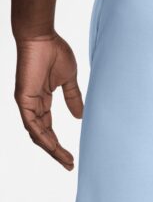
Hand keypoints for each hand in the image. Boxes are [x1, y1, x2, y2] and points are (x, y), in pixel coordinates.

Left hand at [14, 33, 83, 169]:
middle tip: (70, 164)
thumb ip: (73, 98)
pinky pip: (31, 123)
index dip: (58, 144)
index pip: (48, 129)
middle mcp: (32, 105)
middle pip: (43, 135)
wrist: (42, 37)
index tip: (72, 156)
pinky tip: (52, 147)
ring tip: (65, 160)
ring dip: (51, 149)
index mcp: (42, 100)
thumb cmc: (55, 52)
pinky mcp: (24, 99)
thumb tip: (80, 116)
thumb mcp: (69, 80)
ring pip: (37, 134)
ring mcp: (27, 103)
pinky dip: (41, 136)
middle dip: (56, 151)